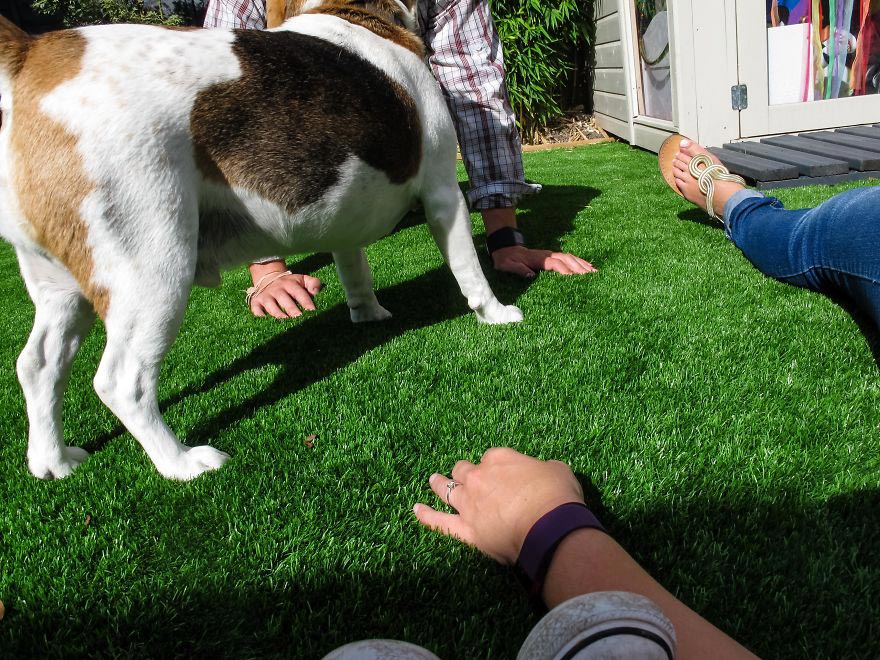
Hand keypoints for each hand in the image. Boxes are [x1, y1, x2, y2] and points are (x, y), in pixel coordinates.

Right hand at [249, 272, 321, 318]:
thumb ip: (313, 283)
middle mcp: (277, 289)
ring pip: (271, 306)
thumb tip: (316, 292)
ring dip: (278, 314)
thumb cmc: (291, 284)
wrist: (268, 277)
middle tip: (299, 319)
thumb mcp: (302, 279)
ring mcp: (266, 296)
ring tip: (286, 322)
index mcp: (290, 284)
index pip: (299, 293)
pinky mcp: (256, 302)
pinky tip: (266, 322)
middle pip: (285, 300)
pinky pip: (256, 309)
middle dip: (292, 310)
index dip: (306, 302)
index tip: (312, 312)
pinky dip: (260, 315)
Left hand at [414, 447, 584, 563]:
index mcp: (500, 458)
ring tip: (433, 480)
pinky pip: (440, 522)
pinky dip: (427, 516)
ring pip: (447, 490)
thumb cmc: (558, 496)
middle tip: (462, 473)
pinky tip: (416, 510)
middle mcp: (479, 478)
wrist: (550, 527)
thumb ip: (545, 468)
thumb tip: (546, 472)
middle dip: (464, 471)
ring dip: (439, 484)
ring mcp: (469, 504)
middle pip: (464, 470)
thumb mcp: (559, 470)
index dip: (495, 466)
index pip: (490, 458)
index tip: (501, 474)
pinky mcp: (466, 530)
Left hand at [491, 245, 596, 277]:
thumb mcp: (507, 265)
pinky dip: (579, 262)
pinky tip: (586, 267)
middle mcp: (548, 255)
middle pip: (568, 259)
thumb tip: (530, 275)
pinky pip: (568, 258)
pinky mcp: (552, 256)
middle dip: (580, 267)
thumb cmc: (506, 260)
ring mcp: (551, 254)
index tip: (576, 278)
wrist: (505, 248)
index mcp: (539, 259)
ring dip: (582, 264)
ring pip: (570, 257)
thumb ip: (518, 270)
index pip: (556, 265)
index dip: (566, 271)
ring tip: (594, 272)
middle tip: (592, 276)